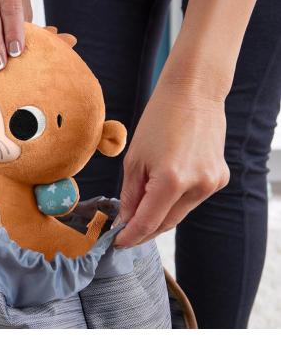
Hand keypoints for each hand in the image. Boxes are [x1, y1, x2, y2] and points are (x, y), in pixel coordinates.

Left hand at [114, 83, 229, 247]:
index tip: (116, 242)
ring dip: (159, 215)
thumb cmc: (158, 120)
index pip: (148, 222)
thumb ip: (131, 194)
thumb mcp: (135, 158)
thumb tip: (126, 220)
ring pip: (180, 213)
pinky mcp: (220, 178)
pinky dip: (175, 201)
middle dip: (144, 230)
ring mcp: (212, 183)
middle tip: (125, 232)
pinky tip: (163, 191)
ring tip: (141, 208)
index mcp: (171, 180)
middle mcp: (197, 186)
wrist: (193, 94)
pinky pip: (192, 200)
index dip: (130, 236)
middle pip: (166, 223)